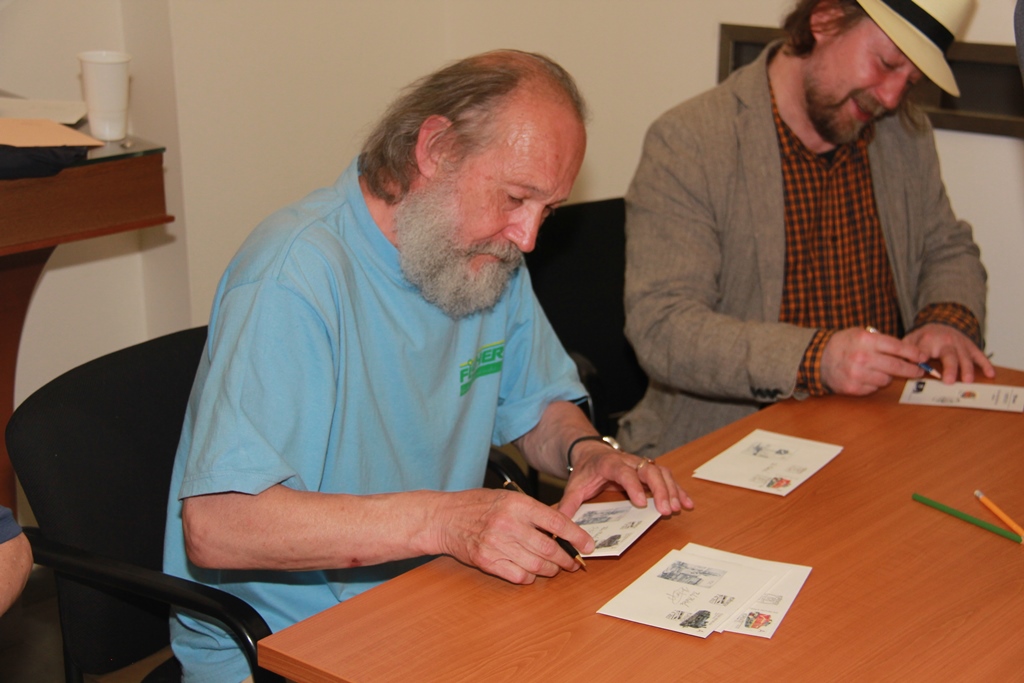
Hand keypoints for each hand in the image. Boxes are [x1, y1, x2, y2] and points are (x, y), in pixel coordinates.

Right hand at [431, 488, 593, 584]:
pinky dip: (530, 577)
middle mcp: (509, 523)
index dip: (576, 536)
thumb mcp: (506, 497)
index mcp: (517, 504)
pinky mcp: (487, 561)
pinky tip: (531, 572)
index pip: (556, 521)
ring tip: (555, 568)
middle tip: (574, 562)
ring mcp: (497, 544)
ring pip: (537, 565)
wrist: (443, 518)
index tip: (588, 545)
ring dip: (551, 570)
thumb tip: (561, 527)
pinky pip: (518, 575)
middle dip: (567, 559)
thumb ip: (532, 511)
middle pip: (549, 548)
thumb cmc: (476, 505)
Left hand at [556, 441, 693, 518]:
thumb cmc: (585, 472)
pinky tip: (687, 503)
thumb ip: (568, 506)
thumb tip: (561, 526)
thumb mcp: (573, 487)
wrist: (591, 453)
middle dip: (660, 490)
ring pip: (661, 472)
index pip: (624, 472)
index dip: (633, 486)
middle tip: (666, 510)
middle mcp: (628, 461)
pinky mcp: (649, 470)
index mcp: (609, 464)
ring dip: (671, 490)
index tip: (641, 503)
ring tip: (678, 508)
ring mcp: (641, 464)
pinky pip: (667, 477)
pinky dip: (678, 489)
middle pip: (648, 470)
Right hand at [820, 327, 925, 394]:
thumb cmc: (843, 344)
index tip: (923, 358)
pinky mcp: (853, 387)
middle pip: (897, 366)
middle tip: (918, 371)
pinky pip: (874, 388)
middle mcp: (862, 357)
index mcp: (866, 340)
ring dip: (888, 376)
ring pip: (887, 379)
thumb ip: (882, 340)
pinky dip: (874, 384)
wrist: (818, 359)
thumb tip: (909, 353)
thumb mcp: (860, 333)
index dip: (914, 354)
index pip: (898, 348)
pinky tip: (867, 377)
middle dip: (911, 369)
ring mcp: (857, 374)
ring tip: (880, 370)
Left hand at [903, 323, 994, 383]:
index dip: (922, 358)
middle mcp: (946, 341)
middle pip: (949, 355)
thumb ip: (904, 350)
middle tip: (949, 381)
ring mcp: (961, 344)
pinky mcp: (971, 347)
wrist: (942, 322)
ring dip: (967, 369)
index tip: (921, 367)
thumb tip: (898, 362)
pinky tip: (991, 374)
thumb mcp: (910, 339)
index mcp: (928, 339)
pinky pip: (979, 355)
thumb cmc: (924, 337)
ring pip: (965, 357)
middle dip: (950, 368)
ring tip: (967, 380)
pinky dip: (986, 364)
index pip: (924, 351)